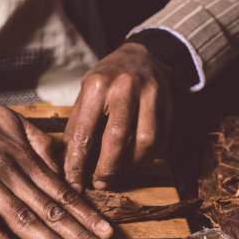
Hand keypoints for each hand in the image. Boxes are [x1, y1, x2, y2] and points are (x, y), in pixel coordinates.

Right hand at [0, 64, 112, 238]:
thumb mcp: (14, 121)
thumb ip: (39, 144)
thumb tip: (62, 167)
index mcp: (24, 157)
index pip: (62, 190)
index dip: (86, 213)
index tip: (107, 231)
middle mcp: (10, 171)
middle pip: (49, 208)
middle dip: (79, 233)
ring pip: (22, 216)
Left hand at [63, 42, 173, 190]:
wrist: (142, 55)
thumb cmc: (107, 79)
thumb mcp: (85, 93)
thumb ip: (78, 125)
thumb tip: (69, 164)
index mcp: (97, 85)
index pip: (84, 132)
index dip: (77, 163)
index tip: (73, 182)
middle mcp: (124, 87)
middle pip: (116, 138)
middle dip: (106, 169)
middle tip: (98, 184)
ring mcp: (150, 94)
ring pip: (145, 142)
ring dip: (130, 166)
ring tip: (118, 176)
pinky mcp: (168, 104)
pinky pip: (161, 140)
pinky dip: (147, 158)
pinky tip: (134, 164)